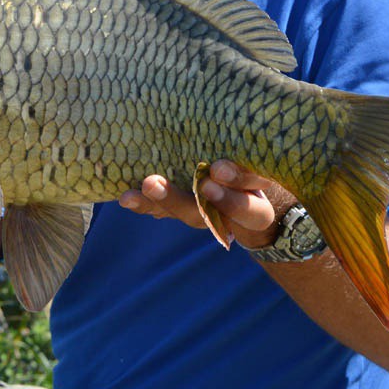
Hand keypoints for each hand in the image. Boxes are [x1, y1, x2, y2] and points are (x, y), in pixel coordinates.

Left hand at [118, 159, 284, 248]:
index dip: (231, 197)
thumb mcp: (263, 172)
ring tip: (128, 196)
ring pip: (175, 212)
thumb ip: (247, 172)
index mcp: (254, 212)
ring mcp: (200, 215)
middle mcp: (223, 219)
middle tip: (151, 183)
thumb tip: (218, 169)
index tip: (216, 173)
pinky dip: (143, 203)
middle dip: (174, 199)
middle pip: (198, 214)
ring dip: (150, 203)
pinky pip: (161, 210)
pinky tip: (125, 196)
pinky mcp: (182, 209)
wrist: (251, 197)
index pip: (246, 209)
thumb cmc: (258, 176)